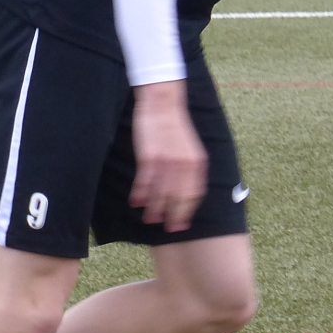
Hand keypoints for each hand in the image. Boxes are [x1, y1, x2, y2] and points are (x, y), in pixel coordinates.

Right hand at [130, 80, 207, 231]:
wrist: (163, 101)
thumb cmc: (173, 127)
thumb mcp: (188, 148)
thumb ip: (188, 168)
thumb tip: (181, 189)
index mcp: (197, 162)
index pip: (194, 193)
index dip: (188, 211)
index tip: (182, 225)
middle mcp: (185, 163)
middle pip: (179, 196)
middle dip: (174, 215)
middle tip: (168, 230)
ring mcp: (167, 160)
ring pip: (162, 191)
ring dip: (155, 208)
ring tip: (149, 220)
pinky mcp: (150, 155)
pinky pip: (145, 179)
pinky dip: (141, 193)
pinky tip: (136, 202)